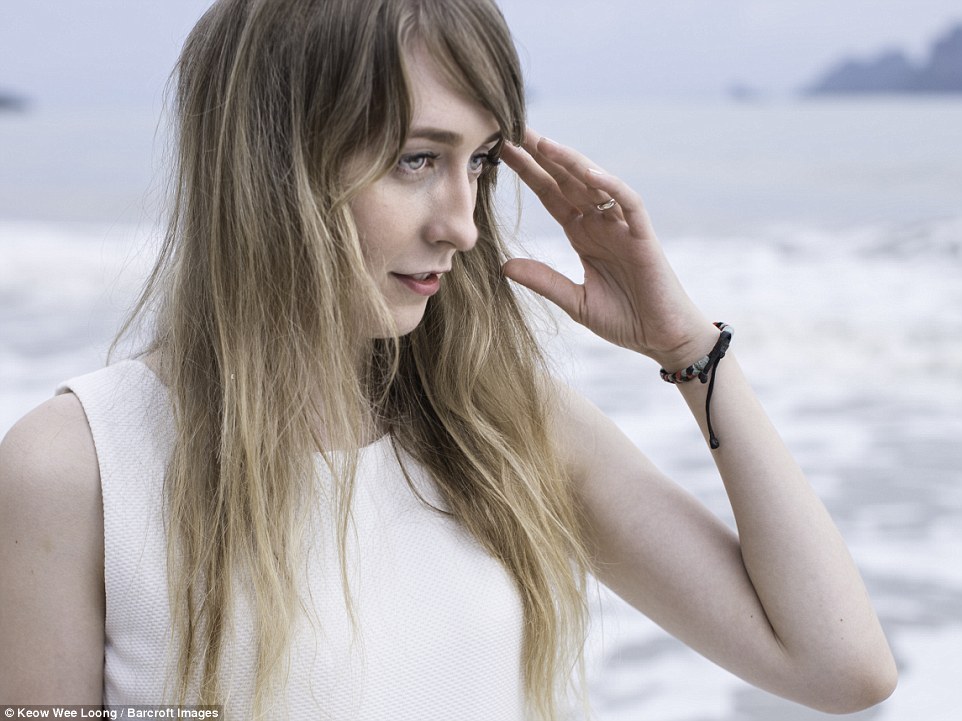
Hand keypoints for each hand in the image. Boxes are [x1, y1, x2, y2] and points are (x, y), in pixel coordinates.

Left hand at [500, 128, 716, 370]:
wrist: (662, 338)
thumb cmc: (624, 319)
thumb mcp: (574, 301)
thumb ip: (544, 280)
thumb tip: (504, 266)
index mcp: (583, 234)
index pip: (550, 194)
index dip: (529, 173)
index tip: (502, 152)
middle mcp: (601, 222)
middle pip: (567, 180)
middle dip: (542, 156)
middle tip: (513, 130)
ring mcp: (623, 226)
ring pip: (596, 183)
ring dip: (571, 161)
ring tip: (543, 143)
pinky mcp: (644, 237)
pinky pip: (629, 203)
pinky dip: (612, 186)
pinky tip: (590, 173)